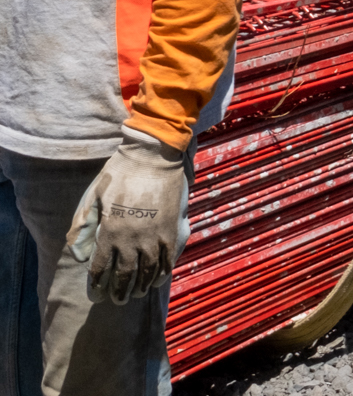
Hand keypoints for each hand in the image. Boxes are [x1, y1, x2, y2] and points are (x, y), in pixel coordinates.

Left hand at [65, 128, 187, 304]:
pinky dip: (163, 272)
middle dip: (119, 291)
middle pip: (124, 275)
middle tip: (117, 300)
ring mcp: (153, 235)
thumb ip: (83, 225)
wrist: (153, 156)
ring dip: (142, 285)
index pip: (101, 268)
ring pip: (147, 271)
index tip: (96, 294)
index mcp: (109, 232)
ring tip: (138, 293)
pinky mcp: (171, 229)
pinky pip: (167, 258)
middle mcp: (131, 239)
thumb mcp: (92, 196)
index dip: (97, 285)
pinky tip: (159, 280)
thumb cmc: (119, 174)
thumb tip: (78, 253)